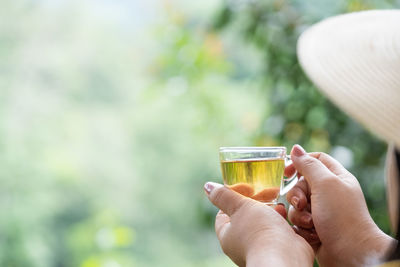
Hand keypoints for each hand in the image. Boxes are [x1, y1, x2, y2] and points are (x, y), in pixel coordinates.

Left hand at [204, 182, 313, 266]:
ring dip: (270, 211)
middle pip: (244, 218)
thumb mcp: (239, 206)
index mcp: (227, 236)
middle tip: (265, 191)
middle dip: (255, 203)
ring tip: (277, 203)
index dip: (232, 198)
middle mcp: (241, 245)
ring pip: (262, 225)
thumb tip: (207, 187)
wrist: (285, 257)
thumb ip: (224, 196)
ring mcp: (259, 248)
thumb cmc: (259, 231)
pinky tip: (285, 214)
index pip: (223, 214)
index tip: (245, 188)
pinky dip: (280, 221)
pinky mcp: (276, 250)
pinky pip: (276, 232)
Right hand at [286, 145, 394, 265]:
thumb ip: (308, 165)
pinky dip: (301, 228)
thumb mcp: (325, 184)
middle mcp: (328, 194)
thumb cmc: (342, 216)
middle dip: (296, 195)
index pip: (315, 160)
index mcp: (336, 178)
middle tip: (301, 204)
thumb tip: (295, 148)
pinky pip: (296, 222)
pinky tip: (311, 234)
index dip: (299, 163)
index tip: (286, 172)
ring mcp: (321, 212)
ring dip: (299, 215)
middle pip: (300, 184)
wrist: (350, 253)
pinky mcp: (313, 228)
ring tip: (311, 224)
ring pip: (295, 205)